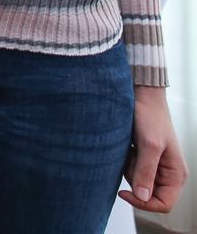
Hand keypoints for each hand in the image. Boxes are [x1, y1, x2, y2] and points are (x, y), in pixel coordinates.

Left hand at [121, 86, 186, 211]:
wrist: (142, 97)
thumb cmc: (150, 117)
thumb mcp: (149, 145)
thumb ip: (146, 171)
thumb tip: (142, 197)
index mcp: (177, 175)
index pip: (164, 204)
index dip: (144, 203)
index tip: (124, 192)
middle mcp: (168, 174)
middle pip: (148, 194)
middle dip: (135, 180)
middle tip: (132, 159)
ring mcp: (156, 167)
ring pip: (137, 182)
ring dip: (129, 169)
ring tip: (131, 149)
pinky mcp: (144, 159)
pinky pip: (131, 170)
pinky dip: (126, 162)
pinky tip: (128, 147)